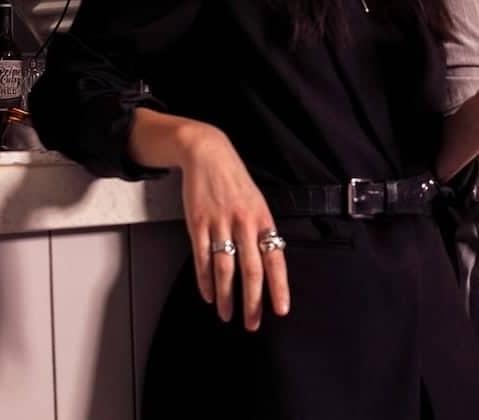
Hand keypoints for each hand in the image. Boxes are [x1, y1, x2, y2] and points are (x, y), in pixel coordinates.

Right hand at [175, 122, 289, 328]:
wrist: (209, 154)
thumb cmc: (236, 182)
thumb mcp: (257, 203)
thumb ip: (262, 232)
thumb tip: (268, 265)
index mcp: (264, 219)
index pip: (275, 259)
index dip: (279, 287)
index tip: (281, 310)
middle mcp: (244, 223)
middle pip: (251, 271)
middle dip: (252, 302)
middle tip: (252, 324)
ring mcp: (219, 223)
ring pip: (224, 269)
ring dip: (227, 297)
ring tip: (227, 316)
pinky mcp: (197, 223)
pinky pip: (201, 258)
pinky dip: (204, 281)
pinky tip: (208, 296)